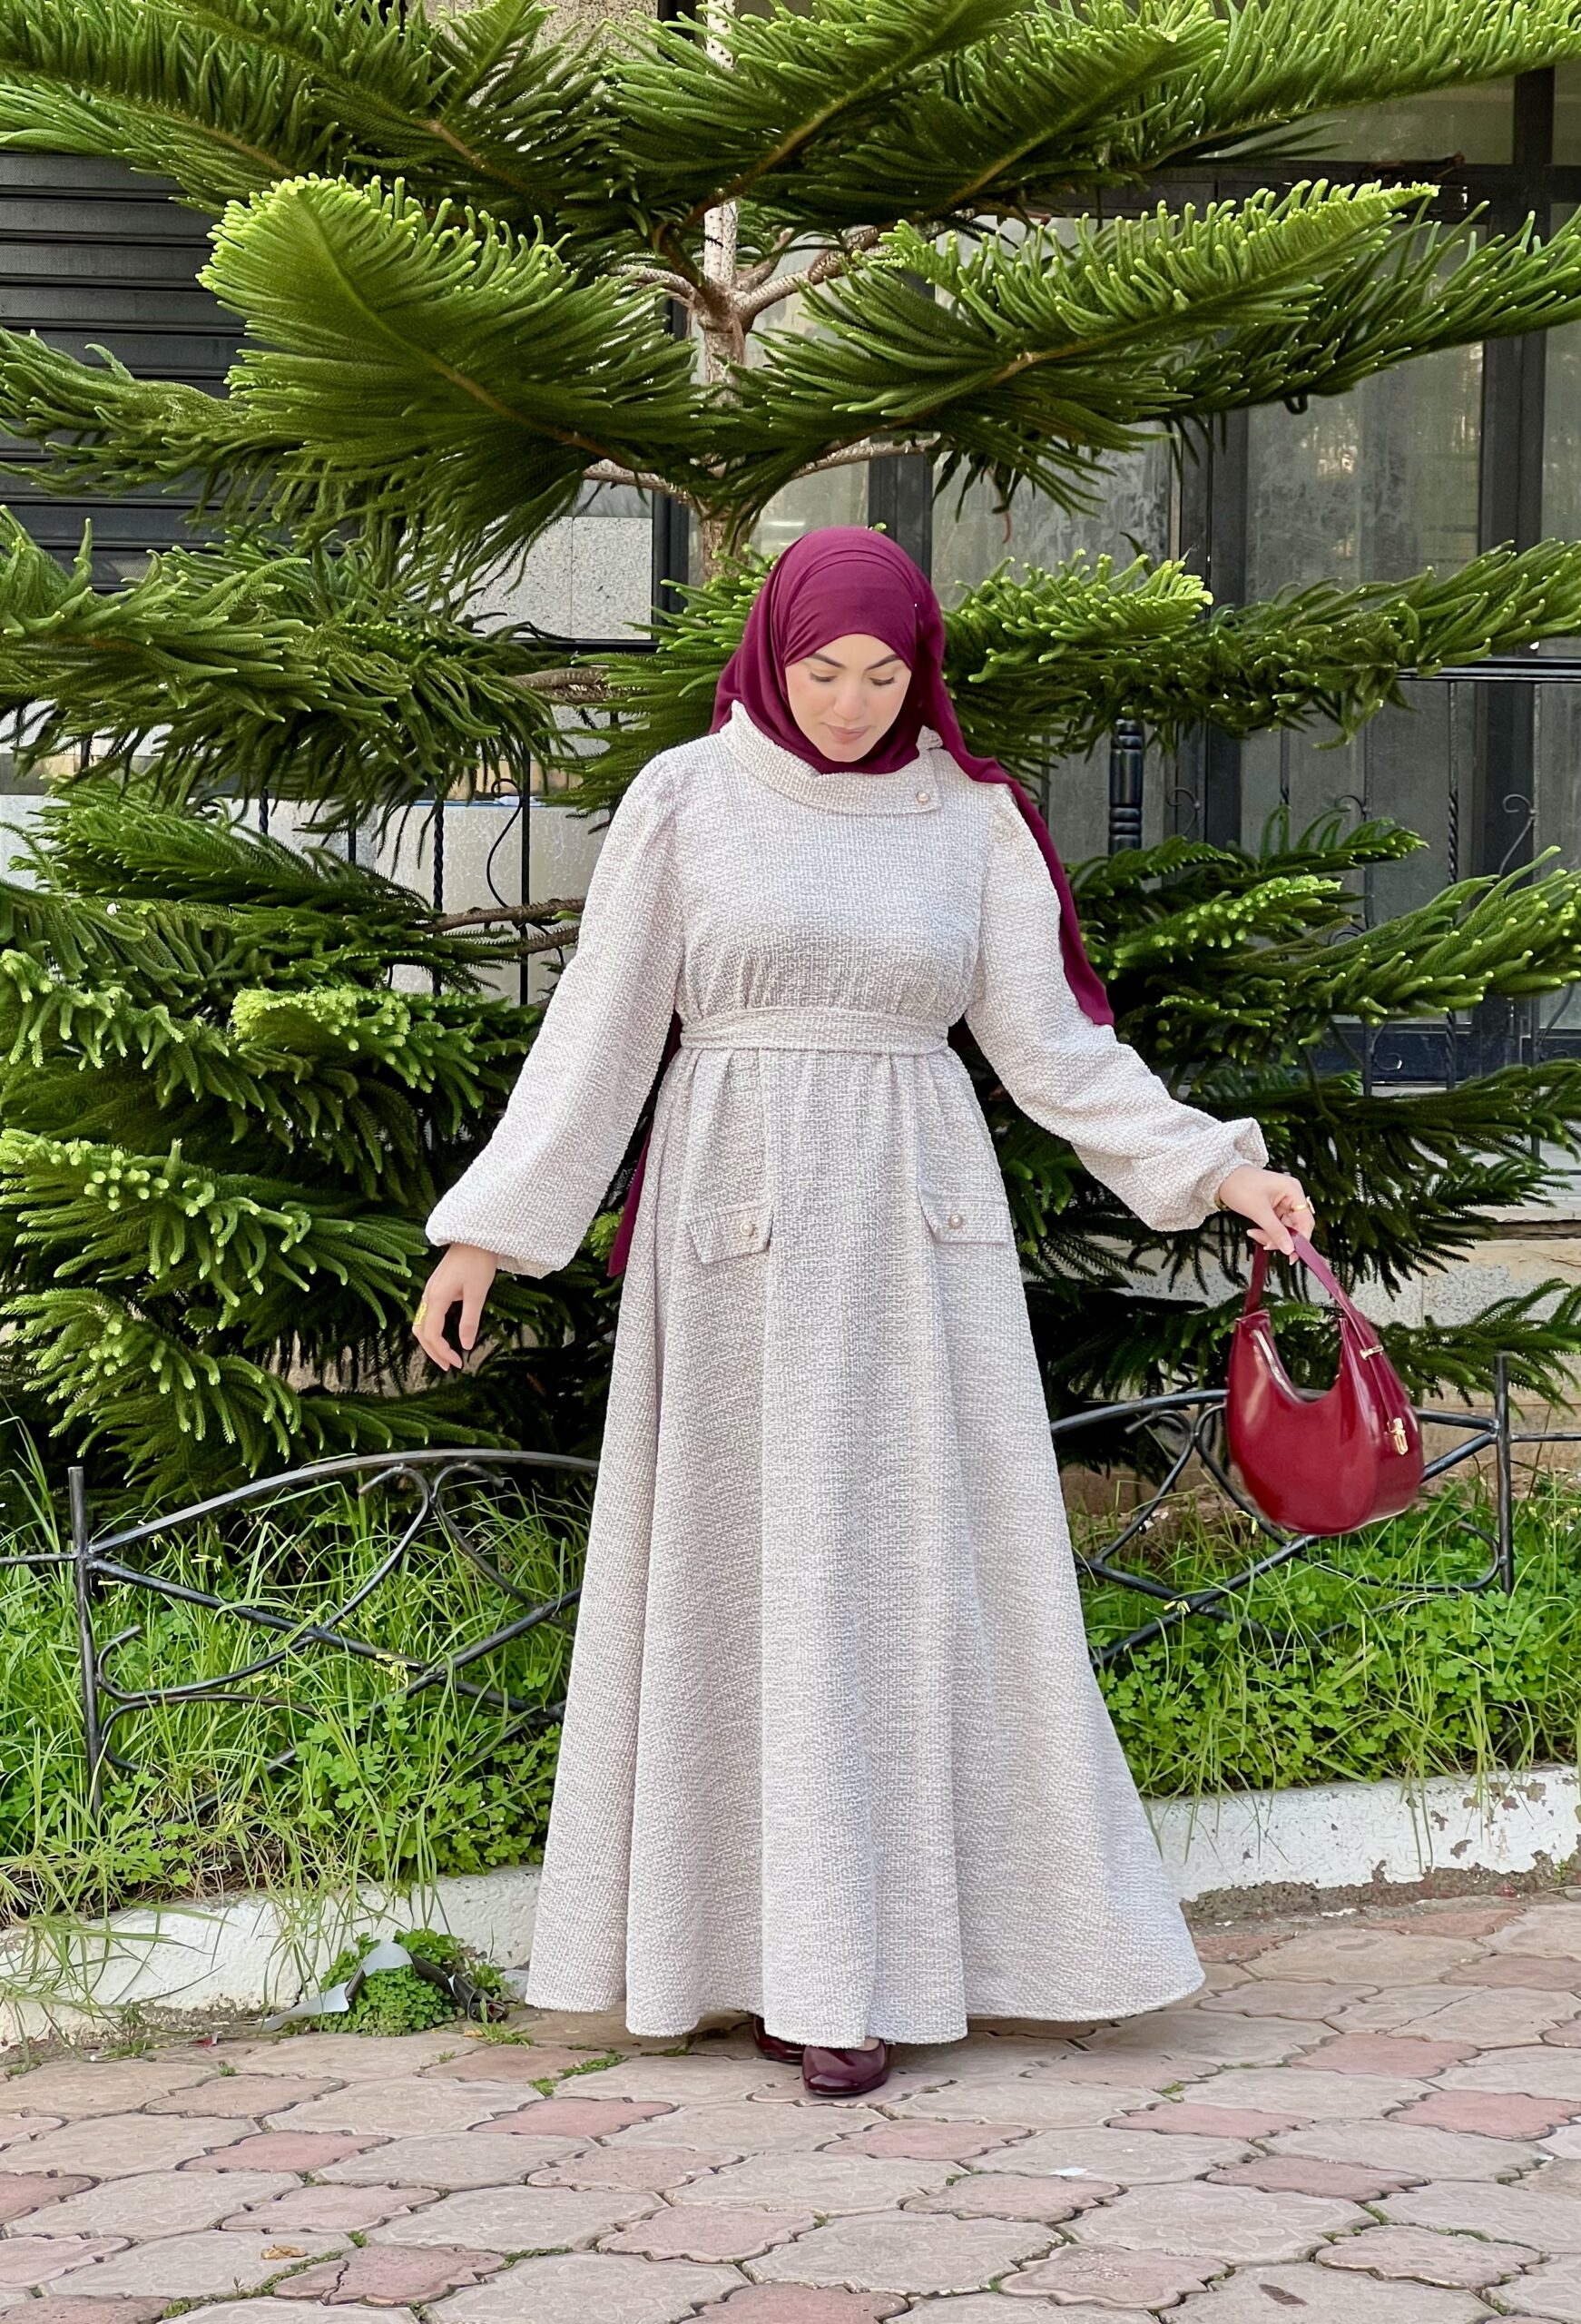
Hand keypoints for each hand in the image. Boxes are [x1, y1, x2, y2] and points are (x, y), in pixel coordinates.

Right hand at [412, 1243, 498, 1370]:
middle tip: (449, 1366)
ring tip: (445, 1355)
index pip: (431, 1333)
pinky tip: (444, 1336)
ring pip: (421, 1323)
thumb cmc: (478, 1261)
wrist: (474, 1236)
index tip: (457, 1363)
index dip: (442, 1352)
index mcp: (437, 1297)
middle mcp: (428, 1295)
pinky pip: (427, 1314)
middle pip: (421, 1331)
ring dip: (431, 1342)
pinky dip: (432, 1330)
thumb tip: (466, 1345)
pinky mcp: (436, 1288)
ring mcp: (430, 1291)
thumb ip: (469, 1320)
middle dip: (433, 1351)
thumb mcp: (477, 1293)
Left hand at [1213, 1164, 1313, 1256]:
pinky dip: (1267, 1231)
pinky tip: (1255, 1231)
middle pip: (1296, 1226)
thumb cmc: (1240, 1185)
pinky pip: (1276, 1225)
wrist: (1222, 1178)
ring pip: (1285, 1228)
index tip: (1293, 1254)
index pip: (1305, 1220)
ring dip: (1271, 1236)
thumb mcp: (1258, 1211)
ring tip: (1255, 1235)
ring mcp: (1283, 1202)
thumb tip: (1289, 1249)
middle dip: (1281, 1238)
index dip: (1301, 1239)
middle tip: (1268, 1245)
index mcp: (1293, 1190)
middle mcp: (1291, 1195)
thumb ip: (1276, 1231)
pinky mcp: (1274, 1207)